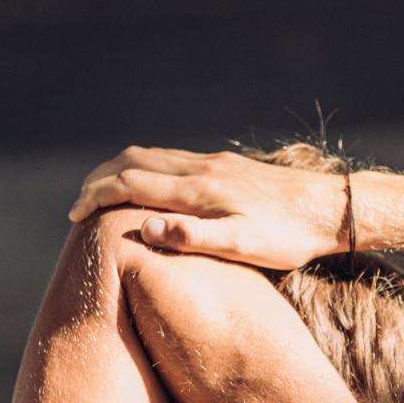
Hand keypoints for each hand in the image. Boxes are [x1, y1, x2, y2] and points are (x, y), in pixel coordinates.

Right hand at [66, 146, 344, 269]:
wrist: (330, 208)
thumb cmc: (289, 237)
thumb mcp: (243, 246)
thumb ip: (193, 238)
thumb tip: (144, 228)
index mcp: (199, 191)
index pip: (130, 185)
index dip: (96, 197)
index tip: (73, 216)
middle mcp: (201, 169)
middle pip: (133, 161)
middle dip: (98, 179)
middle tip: (78, 204)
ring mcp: (213, 163)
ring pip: (151, 155)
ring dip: (119, 170)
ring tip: (102, 193)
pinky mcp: (225, 165)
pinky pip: (172, 158)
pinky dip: (145, 167)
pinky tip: (148, 186)